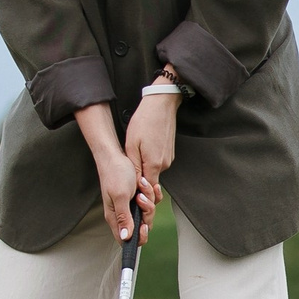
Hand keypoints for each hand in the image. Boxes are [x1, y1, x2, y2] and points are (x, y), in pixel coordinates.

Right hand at [73, 104, 154, 243]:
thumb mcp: (121, 196)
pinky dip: (151, 193)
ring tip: (141, 186)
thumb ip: (124, 218)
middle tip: (141, 198)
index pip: (126, 239)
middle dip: (147, 212)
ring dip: (149, 199)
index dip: (138, 237)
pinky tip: (146, 184)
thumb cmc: (115, 173)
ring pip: (147, 212)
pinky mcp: (136, 197)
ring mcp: (130, 205)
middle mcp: (123, 213)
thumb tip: (125, 238)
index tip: (143, 225)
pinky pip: (150, 201)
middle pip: (141, 225)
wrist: (116, 155)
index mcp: (115, 217)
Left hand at [125, 86, 178, 200]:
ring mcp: (168, 158)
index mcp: (154, 165)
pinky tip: (144, 148)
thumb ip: (134, 167)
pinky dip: (150, 159)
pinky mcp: (169, 152)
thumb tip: (135, 184)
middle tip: (129, 173)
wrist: (162, 104)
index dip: (141, 194)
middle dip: (141, 181)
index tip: (132, 194)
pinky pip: (158, 162)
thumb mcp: (132, 144)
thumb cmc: (145, 121)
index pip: (149, 190)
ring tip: (135, 155)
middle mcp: (164, 164)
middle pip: (151, 181)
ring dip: (144, 167)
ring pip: (154, 170)